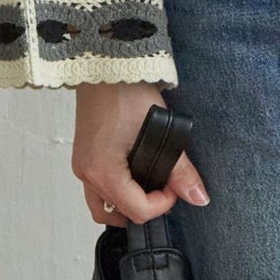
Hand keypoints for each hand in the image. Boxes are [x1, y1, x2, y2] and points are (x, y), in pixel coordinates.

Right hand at [72, 81, 210, 226]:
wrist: (106, 64)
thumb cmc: (128, 92)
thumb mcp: (162, 130)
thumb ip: (180, 168)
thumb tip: (198, 197)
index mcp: (103, 171)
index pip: (137, 210)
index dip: (163, 204)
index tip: (175, 185)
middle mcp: (87, 174)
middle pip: (116, 215)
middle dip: (144, 208)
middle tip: (162, 188)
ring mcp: (82, 166)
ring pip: (102, 206)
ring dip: (126, 204)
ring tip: (149, 185)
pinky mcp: (83, 157)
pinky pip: (96, 189)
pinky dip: (115, 191)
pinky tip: (133, 174)